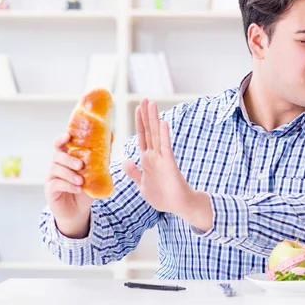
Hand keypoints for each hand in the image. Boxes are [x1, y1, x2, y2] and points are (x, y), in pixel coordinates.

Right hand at [45, 133, 93, 237]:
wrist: (78, 210)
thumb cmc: (86, 188)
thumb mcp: (96, 173)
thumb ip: (101, 158)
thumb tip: (111, 138)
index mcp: (66, 158)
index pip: (60, 145)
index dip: (61, 139)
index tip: (68, 136)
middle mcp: (56, 165)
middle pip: (58, 156)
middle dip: (69, 159)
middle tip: (81, 165)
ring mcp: (52, 177)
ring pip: (57, 170)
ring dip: (70, 174)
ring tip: (82, 180)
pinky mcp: (50, 190)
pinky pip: (57, 184)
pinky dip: (69, 186)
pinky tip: (78, 189)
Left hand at [122, 99, 194, 214]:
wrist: (178, 206)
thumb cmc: (162, 196)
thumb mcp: (142, 184)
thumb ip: (134, 172)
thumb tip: (126, 159)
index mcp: (147, 160)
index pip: (142, 137)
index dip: (139, 123)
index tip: (138, 108)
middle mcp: (154, 155)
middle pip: (149, 131)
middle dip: (146, 115)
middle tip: (145, 98)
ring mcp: (162, 158)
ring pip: (156, 135)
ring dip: (154, 119)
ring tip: (152, 103)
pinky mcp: (169, 164)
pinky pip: (166, 147)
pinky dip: (164, 135)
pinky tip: (163, 123)